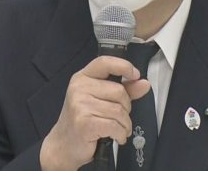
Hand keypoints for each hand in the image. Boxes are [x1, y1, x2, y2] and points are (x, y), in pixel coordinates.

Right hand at [39, 56, 150, 170]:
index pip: (105, 63)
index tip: (135, 75)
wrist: (64, 145)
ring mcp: (80, 105)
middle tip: (120, 117)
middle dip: (126, 107)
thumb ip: (125, 90)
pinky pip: (114, 125)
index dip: (123, 66)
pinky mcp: (84, 122)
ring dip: (124, 124)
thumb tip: (143, 83)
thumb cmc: (83, 120)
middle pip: (119, 91)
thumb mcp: (102, 100)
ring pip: (119, 111)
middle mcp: (79, 88)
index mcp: (83, 78)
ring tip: (118, 129)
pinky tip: (115, 136)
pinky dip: (120, 134)